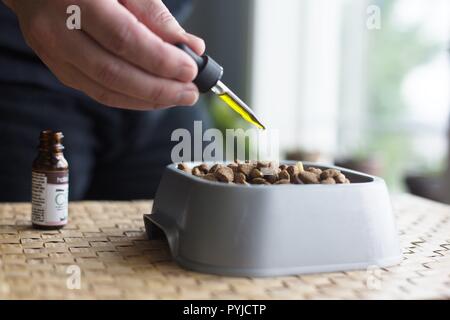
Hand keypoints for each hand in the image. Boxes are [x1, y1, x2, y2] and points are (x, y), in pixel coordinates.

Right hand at [4, 0, 204, 109]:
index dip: (160, 60)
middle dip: (159, 88)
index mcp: (75, 0)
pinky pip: (99, 93)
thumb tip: (189, 46)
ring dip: (148, 99)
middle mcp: (57, 32)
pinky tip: (155, 97)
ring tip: (179, 97)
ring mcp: (54, 55)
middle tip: (190, 92)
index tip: (190, 69)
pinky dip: (132, 99)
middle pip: (114, 73)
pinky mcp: (61, 70)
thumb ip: (154, 14)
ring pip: (106, 90)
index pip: (124, 39)